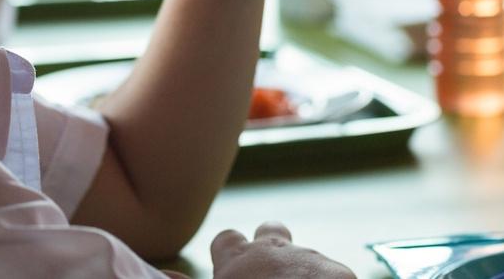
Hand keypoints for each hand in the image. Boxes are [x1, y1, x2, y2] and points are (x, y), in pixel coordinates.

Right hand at [211, 222, 354, 278]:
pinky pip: (332, 275)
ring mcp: (310, 258)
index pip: (226, 239)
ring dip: (299, 273)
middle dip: (269, 245)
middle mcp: (273, 250)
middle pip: (270, 230)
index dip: (228, 251)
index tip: (229, 269)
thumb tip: (162, 272)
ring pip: (303, 256)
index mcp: (238, 260)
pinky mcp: (341, 273)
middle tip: (269, 275)